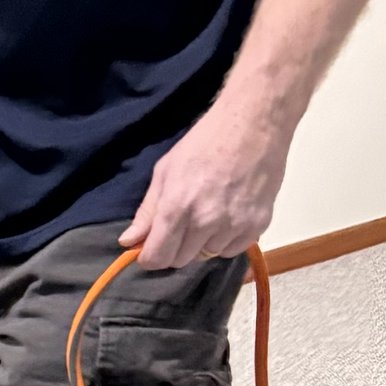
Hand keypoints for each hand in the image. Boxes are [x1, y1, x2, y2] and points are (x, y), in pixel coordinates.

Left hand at [121, 111, 284, 269]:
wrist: (254, 125)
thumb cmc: (204, 143)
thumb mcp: (165, 171)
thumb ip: (147, 211)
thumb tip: (128, 241)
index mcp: (177, 208)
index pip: (157, 258)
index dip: (150, 256)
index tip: (151, 247)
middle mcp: (206, 222)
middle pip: (180, 260)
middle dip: (174, 248)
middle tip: (182, 223)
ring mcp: (234, 226)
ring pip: (207, 256)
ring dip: (202, 243)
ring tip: (208, 213)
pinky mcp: (257, 226)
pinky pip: (232, 250)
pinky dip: (226, 240)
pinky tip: (227, 215)